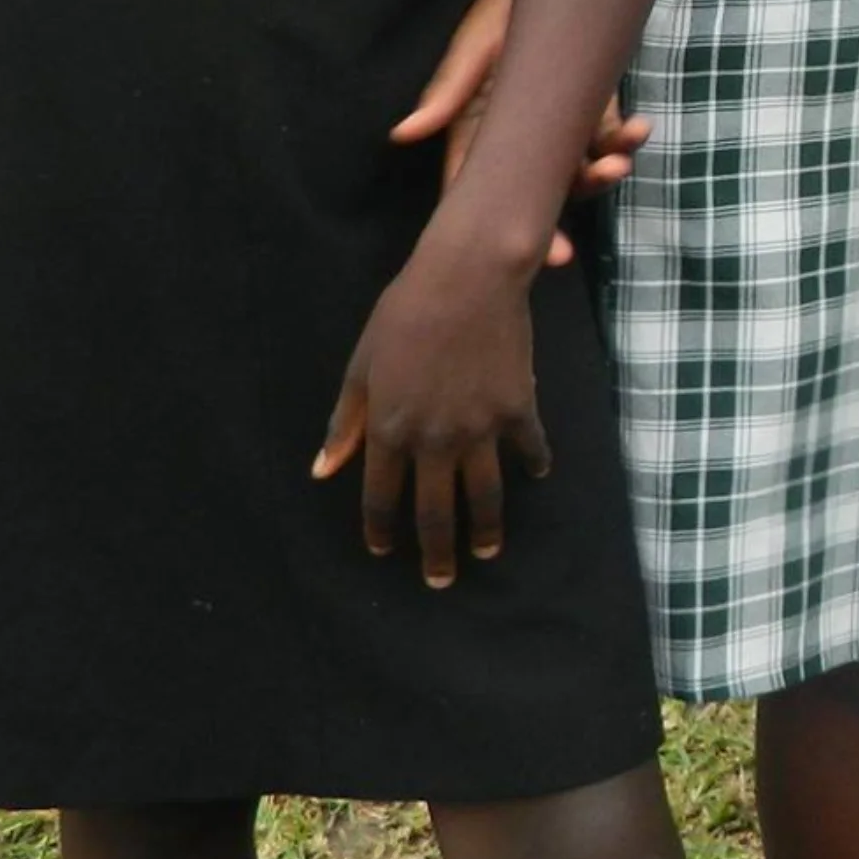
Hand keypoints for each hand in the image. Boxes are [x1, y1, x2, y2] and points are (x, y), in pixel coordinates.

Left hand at [313, 236, 551, 585]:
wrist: (468, 278)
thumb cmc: (404, 315)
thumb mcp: (361, 367)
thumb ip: (346, 424)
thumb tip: (324, 471)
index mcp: (390, 431)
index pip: (382, 498)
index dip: (381, 530)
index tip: (382, 551)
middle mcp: (434, 440)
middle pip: (435, 512)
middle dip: (436, 552)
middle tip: (441, 580)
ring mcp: (480, 429)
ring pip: (484, 496)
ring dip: (485, 530)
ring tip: (485, 551)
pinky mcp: (518, 409)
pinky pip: (528, 449)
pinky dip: (533, 465)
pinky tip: (534, 475)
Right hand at [393, 0, 643, 267]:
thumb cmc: (501, 11)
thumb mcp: (473, 49)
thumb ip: (447, 93)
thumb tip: (402, 134)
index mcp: (475, 129)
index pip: (475, 188)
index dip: (488, 225)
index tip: (507, 256)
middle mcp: (516, 138)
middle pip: (531, 194)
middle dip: (549, 224)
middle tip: (564, 254)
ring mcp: (557, 128)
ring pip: (576, 172)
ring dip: (599, 176)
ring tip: (617, 163)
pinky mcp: (592, 111)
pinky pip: (609, 138)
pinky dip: (626, 139)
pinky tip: (640, 127)